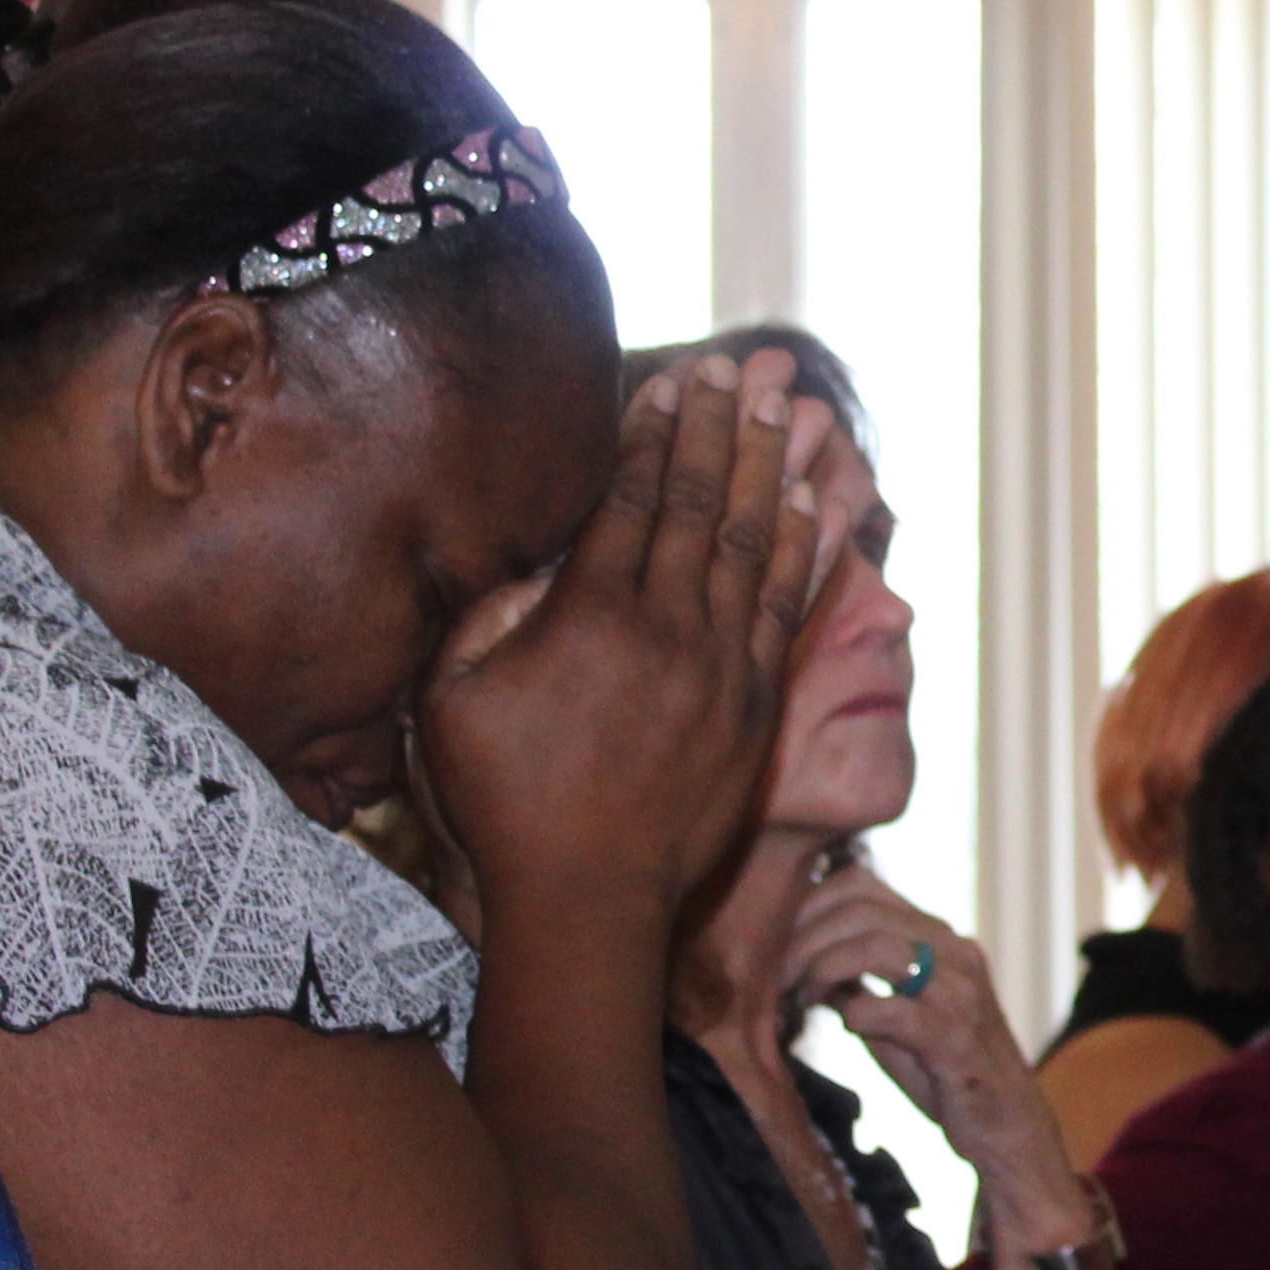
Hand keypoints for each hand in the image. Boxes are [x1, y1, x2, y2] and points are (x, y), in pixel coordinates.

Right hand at [422, 354, 829, 913]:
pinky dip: (805, 551)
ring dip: (776, 469)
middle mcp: (666, 631)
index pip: (634, 496)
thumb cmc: (503, 801)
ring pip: (755, 544)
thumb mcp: (451, 700)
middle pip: (702, 502)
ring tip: (794, 408)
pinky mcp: (757, 709)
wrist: (587, 902)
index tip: (680, 379)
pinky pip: (788, 610)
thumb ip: (486, 617)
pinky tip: (819, 505)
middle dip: (725, 426)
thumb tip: (534, 560)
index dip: (659, 430)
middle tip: (746, 367)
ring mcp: (721, 669)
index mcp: (588, 617)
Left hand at [792, 873, 1076, 1215]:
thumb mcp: (893, 1017)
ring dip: (824, 968)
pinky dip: (856, 1013)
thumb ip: (857, 985)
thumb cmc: (944, 1073)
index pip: (862, 886)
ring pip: (877, 946)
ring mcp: (960, 991)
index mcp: (938, 938)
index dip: (809, 907)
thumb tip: (797, 963)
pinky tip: (846, 1026)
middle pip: (861, 909)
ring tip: (806, 999)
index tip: (779, 947)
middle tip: (779, 978)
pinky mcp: (957, 1037)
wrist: (1006, 1128)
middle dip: (805, 939)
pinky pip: (894, 1008)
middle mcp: (954, 952)